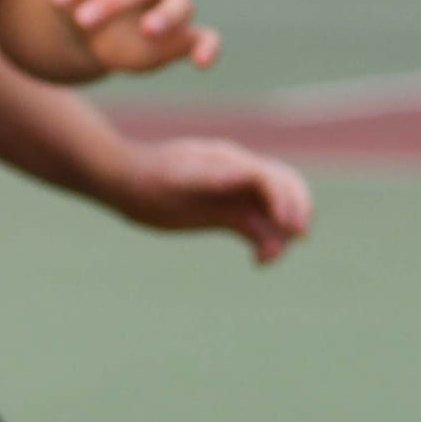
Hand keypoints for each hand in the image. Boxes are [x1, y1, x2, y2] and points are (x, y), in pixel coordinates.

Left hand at [115, 136, 313, 262]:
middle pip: (285, 185)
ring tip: (267, 257)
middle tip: (291, 240)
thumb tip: (245, 175)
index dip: (286, 200)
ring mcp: (233, 190)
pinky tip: (258, 259)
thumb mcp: (175, 183)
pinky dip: (268, 239)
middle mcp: (236, 172)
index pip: (270, 176)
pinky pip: (260, 222)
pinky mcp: (227, 208)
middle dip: (297, 212)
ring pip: (276, 207)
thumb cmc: (146, 182)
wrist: (123, 181)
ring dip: (282, 231)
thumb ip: (211, 180)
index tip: (289, 229)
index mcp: (226, 162)